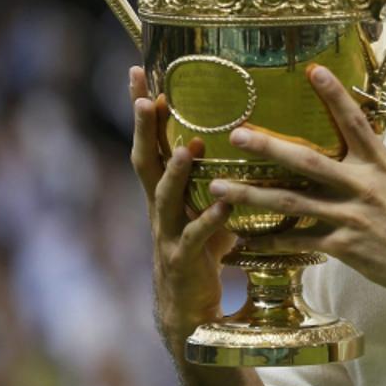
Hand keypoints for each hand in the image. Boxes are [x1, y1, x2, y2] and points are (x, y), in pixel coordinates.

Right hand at [129, 66, 236, 351]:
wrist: (187, 315)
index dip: (143, 108)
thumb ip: (217, 179)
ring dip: (176, 172)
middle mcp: (160, 209)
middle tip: (144, 97)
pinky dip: (211, 222)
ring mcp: (168, 235)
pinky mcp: (185, 262)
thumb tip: (244, 144)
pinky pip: (196, 238)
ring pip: (165, 198)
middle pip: (145, 161)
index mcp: (166, 192)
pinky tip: (226, 208)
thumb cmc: (202, 256)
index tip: (140, 70)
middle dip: (142, 129)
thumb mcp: (209, 209)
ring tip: (188, 147)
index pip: (151, 140)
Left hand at [208, 65, 385, 331]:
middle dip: (268, 147)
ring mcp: (352, 217)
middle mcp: (364, 186)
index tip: (313, 70)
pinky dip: (270, 242)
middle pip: (307, 161)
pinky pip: (298, 241)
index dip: (334, 94)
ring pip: (291, 202)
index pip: (354, 121)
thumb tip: (354, 147)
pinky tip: (245, 242)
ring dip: (251, 195)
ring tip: (219, 187)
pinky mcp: (344, 247)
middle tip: (236, 134)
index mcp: (381, 165)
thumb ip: (374, 167)